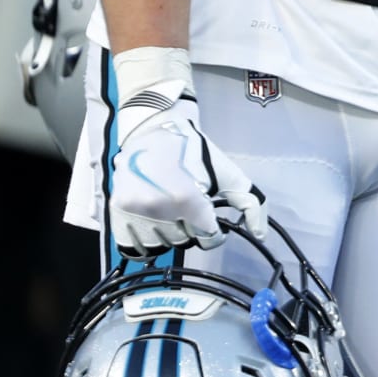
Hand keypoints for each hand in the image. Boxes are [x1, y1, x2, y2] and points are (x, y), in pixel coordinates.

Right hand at [109, 74, 265, 259]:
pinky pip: (134, 247)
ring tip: (169, 211)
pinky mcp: (116, 213)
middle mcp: (158, 208)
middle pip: (184, 242)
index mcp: (186, 199)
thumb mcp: (228, 172)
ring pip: (160, 246)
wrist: (154, 129)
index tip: (209, 216)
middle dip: (190, 227)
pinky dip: (145, 241)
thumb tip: (260, 234)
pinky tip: (153, 222)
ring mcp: (134, 211)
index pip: (208, 238)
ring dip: (168, 234)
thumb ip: (250, 203)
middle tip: (187, 207)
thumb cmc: (195, 151)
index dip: (214, 230)